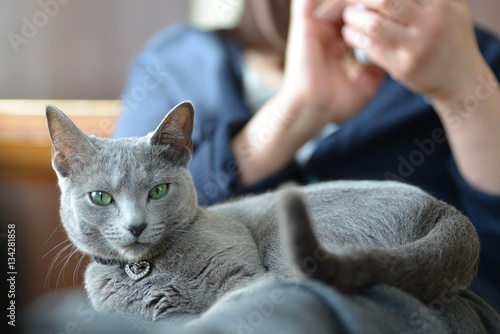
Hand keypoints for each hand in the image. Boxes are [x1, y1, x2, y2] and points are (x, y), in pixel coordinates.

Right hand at [280, 0, 384, 125]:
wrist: (311, 111)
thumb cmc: (333, 106)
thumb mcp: (364, 88)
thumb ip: (376, 70)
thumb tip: (391, 57)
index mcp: (338, 47)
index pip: (362, 22)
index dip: (380, 15)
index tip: (400, 16)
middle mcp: (326, 35)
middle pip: (352, 7)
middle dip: (373, 3)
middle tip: (392, 2)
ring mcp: (315, 29)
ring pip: (340, 1)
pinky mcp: (304, 27)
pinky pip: (306, 2)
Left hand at [341, 0, 484, 102]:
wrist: (462, 80)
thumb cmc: (454, 39)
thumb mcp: (455, 8)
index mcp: (440, 4)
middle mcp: (430, 23)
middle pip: (386, 1)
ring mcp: (417, 46)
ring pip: (375, 25)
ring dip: (355, 18)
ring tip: (348, 16)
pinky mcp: (404, 67)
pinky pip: (373, 49)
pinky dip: (356, 39)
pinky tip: (349, 35)